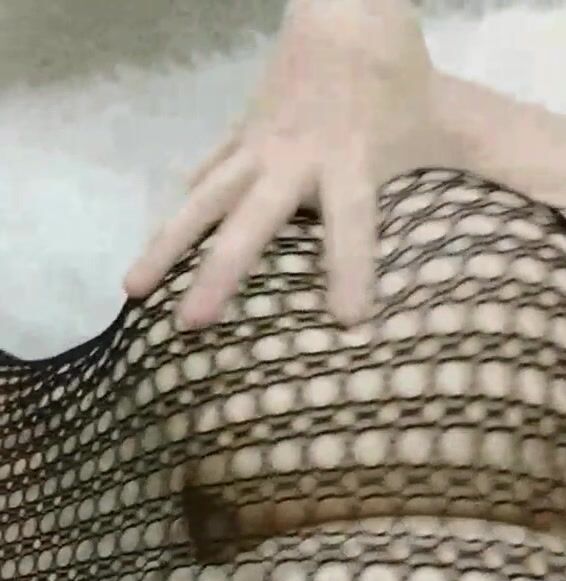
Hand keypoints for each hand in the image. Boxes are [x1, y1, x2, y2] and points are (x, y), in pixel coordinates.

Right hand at [125, 0, 435, 327]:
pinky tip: (147, 262)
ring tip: (133, 293)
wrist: (341, 7)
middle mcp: (293, 160)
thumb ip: (512, 162)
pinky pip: (199, 182)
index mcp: (351, 160)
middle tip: (193, 324)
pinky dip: (173, 220)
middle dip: (222, 271)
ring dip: (165, 246)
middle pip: (251, 220)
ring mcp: (254, 150)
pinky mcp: (233, 142)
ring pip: (201, 200)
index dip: (352, 267)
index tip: (348, 322)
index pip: (354, 222)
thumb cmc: (403, 82)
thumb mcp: (460, 123)